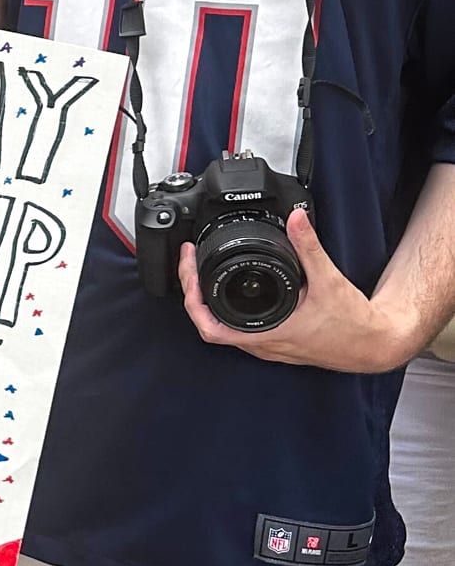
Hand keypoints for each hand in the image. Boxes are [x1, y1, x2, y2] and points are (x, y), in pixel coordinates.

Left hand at [176, 209, 410, 371]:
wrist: (374, 344)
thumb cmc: (353, 325)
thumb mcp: (328, 280)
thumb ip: (309, 247)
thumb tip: (296, 219)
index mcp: (267, 335)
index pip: (209, 328)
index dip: (192, 300)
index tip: (191, 272)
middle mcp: (262, 345)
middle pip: (210, 325)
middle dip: (195, 295)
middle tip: (192, 266)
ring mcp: (268, 346)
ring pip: (225, 329)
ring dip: (210, 304)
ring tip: (203, 276)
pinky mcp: (277, 342)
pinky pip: (242, 328)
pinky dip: (230, 309)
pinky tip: (233, 291)